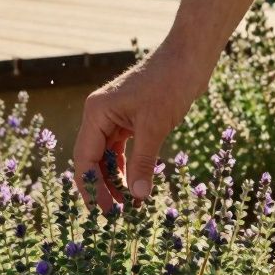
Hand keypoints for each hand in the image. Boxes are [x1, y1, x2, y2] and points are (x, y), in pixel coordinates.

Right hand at [72, 45, 208, 208]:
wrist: (189, 59)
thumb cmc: (169, 85)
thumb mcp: (155, 128)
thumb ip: (144, 163)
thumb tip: (138, 197)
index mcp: (96, 113)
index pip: (85, 159)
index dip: (93, 188)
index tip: (105, 212)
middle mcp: (99, 115)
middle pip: (93, 160)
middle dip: (103, 187)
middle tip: (117, 215)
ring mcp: (113, 117)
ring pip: (107, 157)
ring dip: (116, 180)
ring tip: (128, 205)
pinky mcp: (129, 119)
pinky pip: (122, 150)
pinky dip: (128, 168)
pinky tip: (136, 186)